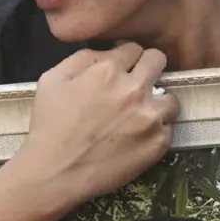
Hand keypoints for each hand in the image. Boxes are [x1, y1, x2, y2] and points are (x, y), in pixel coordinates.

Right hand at [15, 43, 178, 206]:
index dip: (127, 58)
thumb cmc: (49, 126)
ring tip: (140, 116)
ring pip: (170, 98)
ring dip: (157, 103)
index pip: (134, 48)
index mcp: (108, 70)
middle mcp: (133, 90)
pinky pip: (168, 127)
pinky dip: (156, 131)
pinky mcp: (158, 143)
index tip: (122, 70)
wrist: (55, 173)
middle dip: (148, 68)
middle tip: (137, 85)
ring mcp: (149, 117)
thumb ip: (82, 58)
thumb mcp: (51, 79)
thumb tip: (107, 53)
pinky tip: (137, 137)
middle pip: (158, 61)